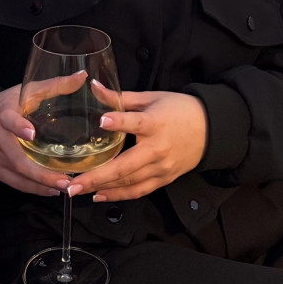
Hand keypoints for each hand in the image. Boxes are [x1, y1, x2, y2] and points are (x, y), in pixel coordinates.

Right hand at [0, 85, 68, 196]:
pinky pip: (15, 183)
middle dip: (40, 172)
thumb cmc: (9, 103)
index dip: (18, 126)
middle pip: (17, 158)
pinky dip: (34, 188)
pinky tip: (51, 190)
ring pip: (17, 174)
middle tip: (64, 179)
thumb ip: (55, 85)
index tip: (31, 133)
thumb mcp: (28, 90)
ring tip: (64, 186)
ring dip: (40, 183)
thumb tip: (82, 76)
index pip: (8, 120)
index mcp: (3, 112)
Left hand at [65, 90, 207, 202]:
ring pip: (129, 183)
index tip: (101, 121)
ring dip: (102, 188)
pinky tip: (99, 196)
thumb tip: (93, 87)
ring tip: (78, 190)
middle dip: (97, 177)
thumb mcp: (151, 98)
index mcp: (156, 123)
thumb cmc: (178, 109)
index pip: (135, 122)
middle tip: (73, 184)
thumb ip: (121, 98)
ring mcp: (161, 168)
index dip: (118, 122)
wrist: (210, 129)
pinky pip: (138, 191)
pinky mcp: (164, 179)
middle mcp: (158, 149)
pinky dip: (118, 196)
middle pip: (125, 166)